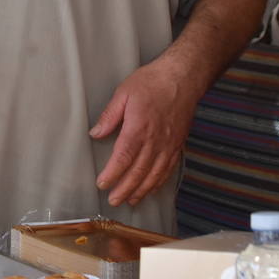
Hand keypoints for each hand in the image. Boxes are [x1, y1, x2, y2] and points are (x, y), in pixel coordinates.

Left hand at [88, 57, 199, 206]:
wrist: (182, 77)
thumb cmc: (152, 82)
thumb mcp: (123, 93)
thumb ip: (109, 116)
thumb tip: (95, 133)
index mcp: (138, 128)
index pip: (123, 158)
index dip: (112, 174)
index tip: (102, 184)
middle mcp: (155, 140)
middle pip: (138, 171)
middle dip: (125, 189)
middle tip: (114, 200)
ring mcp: (168, 144)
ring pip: (154, 174)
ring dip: (141, 190)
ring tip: (130, 200)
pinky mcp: (178, 144)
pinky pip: (168, 168)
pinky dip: (159, 181)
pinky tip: (151, 188)